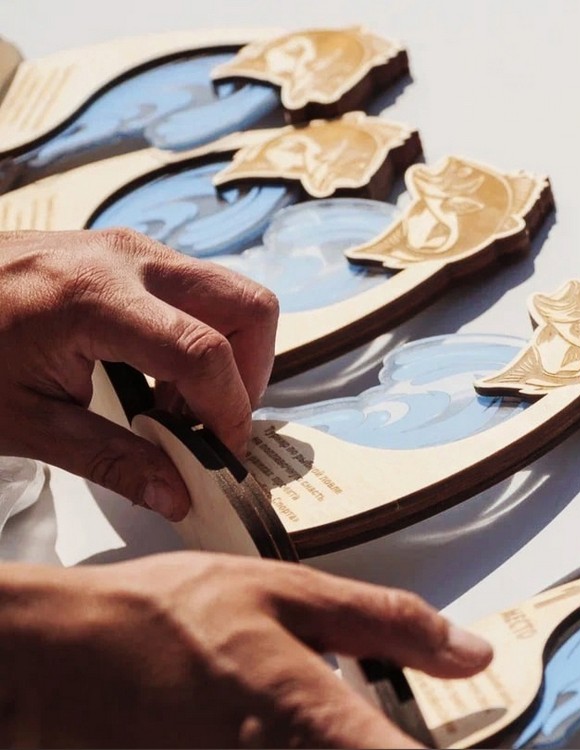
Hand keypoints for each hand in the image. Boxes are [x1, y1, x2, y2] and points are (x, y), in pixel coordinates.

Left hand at [0, 228, 279, 519]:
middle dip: (252, 372)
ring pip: (231, 293)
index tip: (225, 455)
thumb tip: (177, 494)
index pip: (204, 353)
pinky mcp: (128, 253)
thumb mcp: (24, 422)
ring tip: (181, 403)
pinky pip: (200, 289)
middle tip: (217, 422)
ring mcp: (131, 249)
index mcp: (96, 298)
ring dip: (229, 353)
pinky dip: (204, 335)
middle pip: (248, 305)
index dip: (230, 411)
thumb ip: (111, 460)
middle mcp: (128, 260)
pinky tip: (159, 375)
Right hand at [0, 552, 492, 746]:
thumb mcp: (285, 593)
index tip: (483, 737)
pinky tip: (301, 726)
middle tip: (394, 716)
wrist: (59, 658)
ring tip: (341, 713)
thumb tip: (468, 647)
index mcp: (314, 719)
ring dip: (358, 742)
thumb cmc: (159, 620)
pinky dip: (316, 747)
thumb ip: (384, 622)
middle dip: (393, 744)